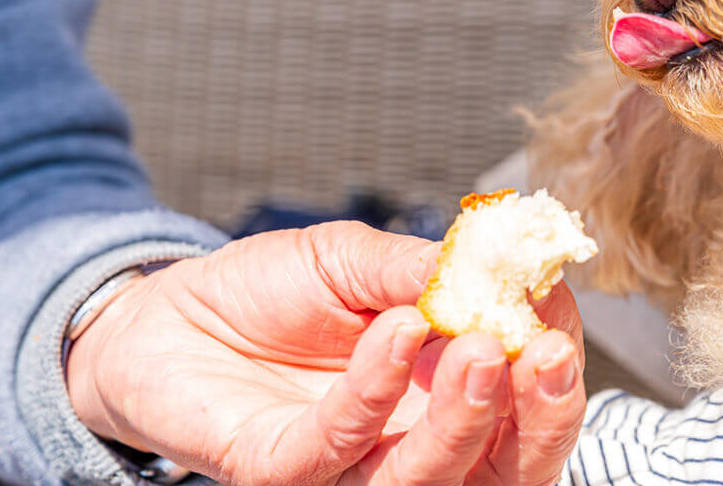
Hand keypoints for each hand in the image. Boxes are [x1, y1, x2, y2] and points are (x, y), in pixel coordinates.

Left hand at [65, 220, 585, 485]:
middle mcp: (405, 439)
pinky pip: (338, 443)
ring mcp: (346, 462)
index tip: (556, 299)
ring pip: (427, 473)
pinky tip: (393, 330)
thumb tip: (498, 265)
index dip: (550, 355)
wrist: (166, 312)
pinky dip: (375, 389)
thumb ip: (420, 269)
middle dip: (536, 416)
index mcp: (437, 390)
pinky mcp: (281, 467)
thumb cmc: (265, 289)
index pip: (519, 395)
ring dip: (463, 416)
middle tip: (544, 354)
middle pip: (498, 463)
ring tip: (478, 348)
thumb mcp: (352, 258)